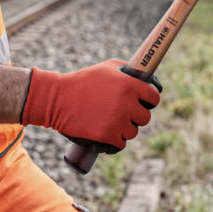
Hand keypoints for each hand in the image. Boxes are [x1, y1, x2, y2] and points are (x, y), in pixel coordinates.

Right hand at [20, 61, 161, 149]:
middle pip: (145, 117)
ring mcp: (117, 121)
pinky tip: (106, 133)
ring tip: (109, 121)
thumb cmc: (83, 81)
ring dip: (124, 129)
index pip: (154, 98)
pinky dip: (114, 141)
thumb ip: (129, 71)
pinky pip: (121, 144)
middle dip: (135, 116)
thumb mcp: (108, 68)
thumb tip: (147, 79)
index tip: (143, 103)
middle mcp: (127, 104)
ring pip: (133, 132)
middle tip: (122, 112)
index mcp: (130, 85)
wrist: (58, 99)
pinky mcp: (107, 136)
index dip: (149, 101)